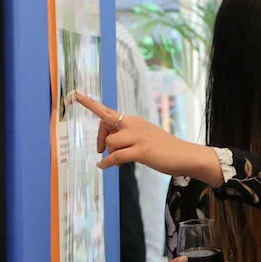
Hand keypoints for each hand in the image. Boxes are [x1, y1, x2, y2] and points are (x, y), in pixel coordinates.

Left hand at [66, 91, 223, 184]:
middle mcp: (134, 124)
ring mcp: (138, 136)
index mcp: (134, 120)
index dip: (89, 103)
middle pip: (105, 123)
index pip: (107, 111)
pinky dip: (108, 162)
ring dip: (110, 154)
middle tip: (99, 150)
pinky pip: (116, 156)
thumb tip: (110, 151)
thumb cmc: (165, 149)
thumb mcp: (145, 138)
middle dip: (99, 137)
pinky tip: (104, 166)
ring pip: (111, 142)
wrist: (186, 156)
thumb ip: (127, 139)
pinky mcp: (142, 150)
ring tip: (118, 162)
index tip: (74, 95)